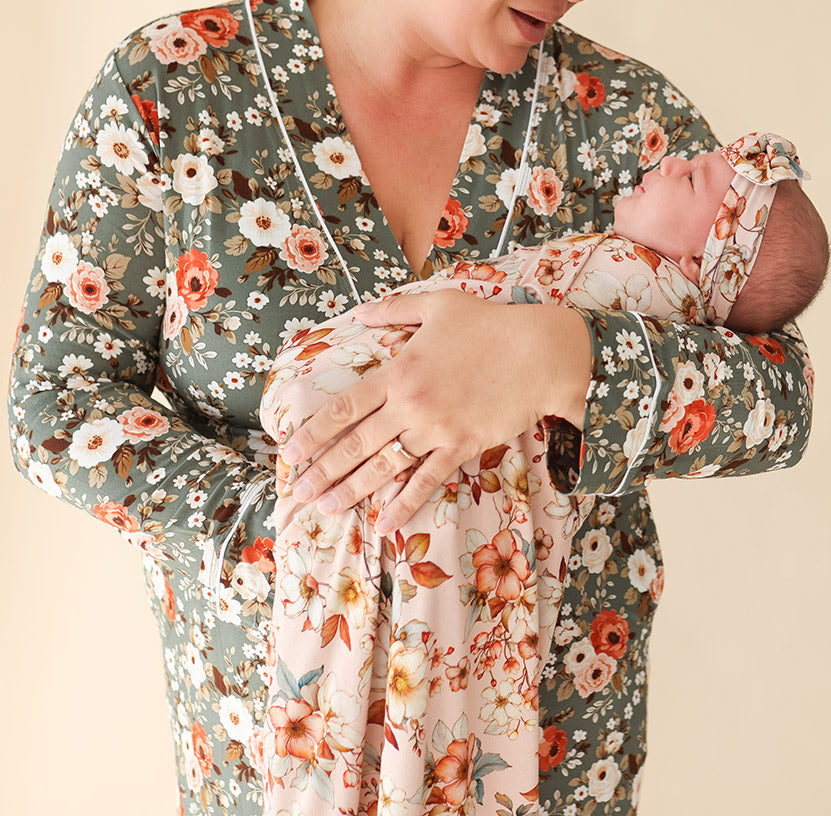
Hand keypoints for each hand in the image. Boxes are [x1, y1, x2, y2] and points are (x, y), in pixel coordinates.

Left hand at [278, 289, 591, 534]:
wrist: (540, 353)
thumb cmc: (490, 325)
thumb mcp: (438, 305)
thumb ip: (393, 310)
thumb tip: (359, 314)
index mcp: (398, 371)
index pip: (344, 407)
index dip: (315, 432)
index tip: (290, 451)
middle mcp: (410, 404)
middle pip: (356, 443)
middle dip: (322, 469)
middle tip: (297, 491)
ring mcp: (436, 429)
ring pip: (384, 466)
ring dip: (352, 489)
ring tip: (326, 507)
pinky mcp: (462, 447)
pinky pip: (427, 480)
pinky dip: (404, 503)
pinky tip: (384, 523)